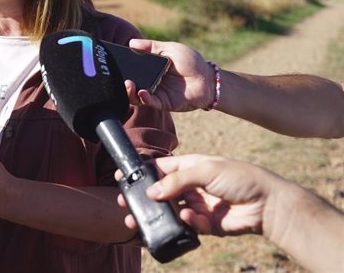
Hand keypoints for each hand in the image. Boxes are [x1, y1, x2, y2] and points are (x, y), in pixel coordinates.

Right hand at [118, 154, 271, 236]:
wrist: (268, 205)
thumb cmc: (240, 178)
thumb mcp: (206, 170)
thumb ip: (177, 181)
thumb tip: (152, 191)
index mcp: (189, 166)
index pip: (160, 168)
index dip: (142, 173)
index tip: (123, 177)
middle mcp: (191, 186)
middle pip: (160, 192)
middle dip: (143, 199)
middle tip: (125, 204)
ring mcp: (197, 205)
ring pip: (170, 211)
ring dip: (157, 216)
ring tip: (140, 221)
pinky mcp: (206, 224)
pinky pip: (189, 225)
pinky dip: (188, 222)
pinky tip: (193, 218)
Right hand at [125, 39, 213, 111]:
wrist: (208, 79)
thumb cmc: (191, 61)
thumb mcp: (170, 49)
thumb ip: (151, 46)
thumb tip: (131, 41)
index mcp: (150, 68)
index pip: (132, 69)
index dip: (123, 68)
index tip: (113, 65)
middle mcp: (150, 82)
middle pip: (132, 84)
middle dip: (123, 83)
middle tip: (120, 78)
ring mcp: (156, 93)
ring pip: (137, 96)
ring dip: (130, 92)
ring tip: (128, 85)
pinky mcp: (164, 103)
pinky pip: (151, 103)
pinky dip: (145, 99)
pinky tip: (142, 93)